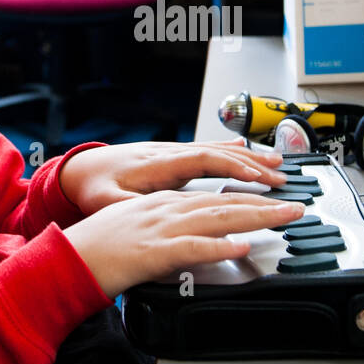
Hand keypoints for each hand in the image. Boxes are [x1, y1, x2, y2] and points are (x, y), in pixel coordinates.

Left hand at [58, 139, 288, 215]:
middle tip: (282, 176)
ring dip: (249, 157)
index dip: (232, 168)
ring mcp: (174, 153)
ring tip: (277, 164)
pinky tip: (247, 150)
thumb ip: (128, 207)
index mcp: (158, 165)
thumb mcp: (105, 201)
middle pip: (220, 153)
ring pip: (219, 149)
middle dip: (253, 163)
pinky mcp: (174, 157)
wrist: (81, 169)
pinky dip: (232, 151)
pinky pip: (210, 151)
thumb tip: (145, 214)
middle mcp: (170, 154)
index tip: (256, 178)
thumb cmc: (94, 186)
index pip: (204, 161)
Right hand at [63, 189, 305, 298]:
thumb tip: (196, 242)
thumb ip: (167, 233)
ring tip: (283, 217)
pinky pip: (190, 248)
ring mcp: (159, 229)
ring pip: (216, 218)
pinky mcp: (151, 253)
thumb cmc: (95, 251)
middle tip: (296, 205)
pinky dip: (217, 246)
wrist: (62, 260)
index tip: (275, 200)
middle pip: (223, 203)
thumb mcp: (137, 232)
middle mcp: (165, 210)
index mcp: (162, 204)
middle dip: (264, 204)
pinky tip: (239, 246)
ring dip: (255, 217)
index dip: (249, 198)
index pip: (214, 197)